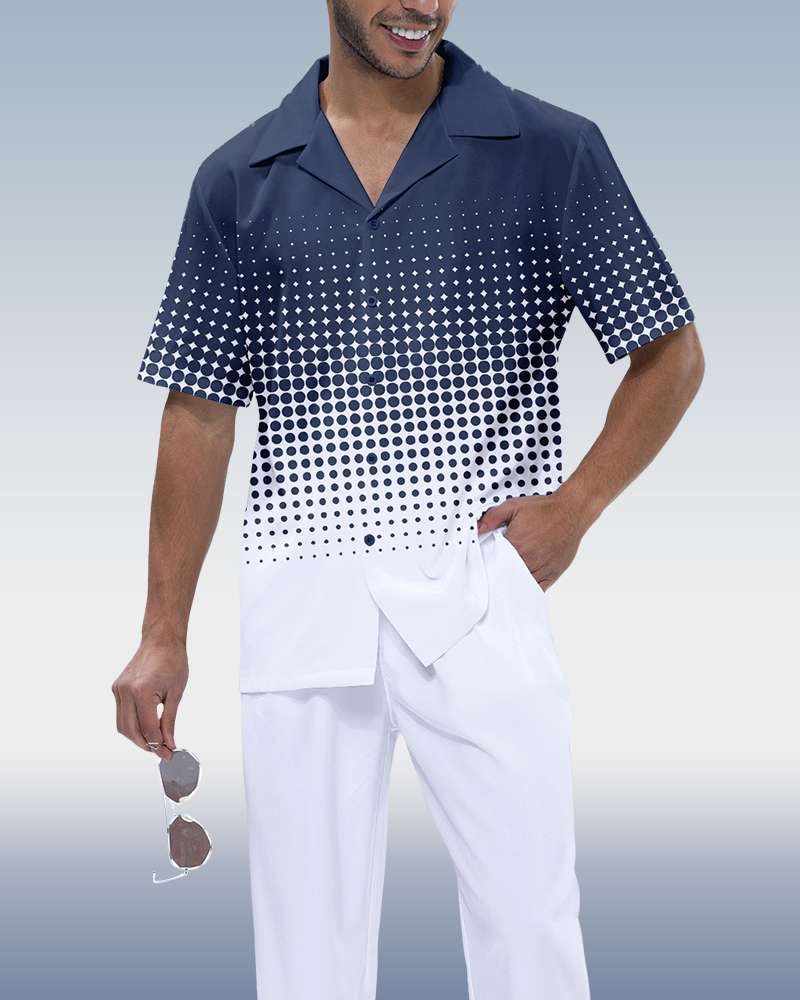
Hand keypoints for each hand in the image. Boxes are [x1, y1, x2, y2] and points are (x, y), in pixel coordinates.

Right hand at [111, 638, 187, 761]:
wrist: (161, 640)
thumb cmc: (172, 660)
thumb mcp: (176, 693)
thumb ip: (169, 721)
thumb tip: (169, 742)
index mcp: (142, 691)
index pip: (148, 729)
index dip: (159, 745)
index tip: (169, 753)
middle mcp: (125, 691)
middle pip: (131, 732)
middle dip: (146, 746)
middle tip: (162, 751)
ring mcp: (118, 689)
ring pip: (122, 726)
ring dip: (137, 738)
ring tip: (155, 742)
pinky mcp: (116, 688)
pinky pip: (121, 714)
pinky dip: (132, 725)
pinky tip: (145, 727)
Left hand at [476, 493, 590, 591]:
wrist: (570, 512)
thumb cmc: (543, 509)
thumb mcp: (513, 506)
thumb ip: (492, 517)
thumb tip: (476, 530)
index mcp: (514, 544)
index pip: (493, 562)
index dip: (488, 564)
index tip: (484, 565)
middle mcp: (527, 560)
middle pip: (506, 576)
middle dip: (498, 576)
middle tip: (493, 576)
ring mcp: (541, 569)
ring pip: (520, 584)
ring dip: (512, 584)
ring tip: (506, 583)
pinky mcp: (552, 574)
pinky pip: (537, 590)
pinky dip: (528, 591)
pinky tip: (521, 590)